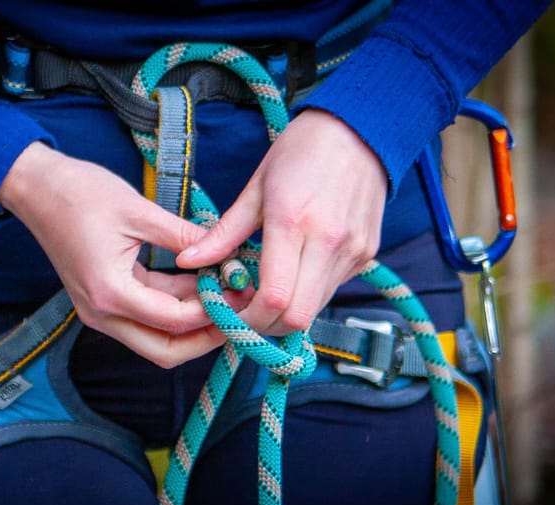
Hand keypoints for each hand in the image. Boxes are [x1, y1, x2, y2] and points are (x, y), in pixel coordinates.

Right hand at [0, 142, 235, 367]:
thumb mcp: (139, 210)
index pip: (174, 321)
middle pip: (166, 351)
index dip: (213, 311)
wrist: (36, 187)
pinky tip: (203, 284)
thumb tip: (227, 253)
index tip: (241, 292)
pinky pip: (148, 317)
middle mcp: (102, 313)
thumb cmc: (79, 192)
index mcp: (109, 292)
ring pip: (158, 339)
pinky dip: (176, 307)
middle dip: (206, 337)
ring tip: (228, 297)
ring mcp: (102, 310)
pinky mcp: (105, 300)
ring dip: (193, 324)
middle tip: (240, 312)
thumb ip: (184, 237)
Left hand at [177, 109, 386, 335]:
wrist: (362, 129)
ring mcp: (354, 252)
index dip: (248, 318)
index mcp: (294, 222)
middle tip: (242, 314)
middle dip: (265, 325)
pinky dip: (307, 295)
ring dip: (286, 313)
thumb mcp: (256, 187)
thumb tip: (187, 262)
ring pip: (315, 309)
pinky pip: (331, 291)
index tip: (227, 313)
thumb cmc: (302, 151)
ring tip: (262, 295)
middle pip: (297, 317)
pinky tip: (291, 276)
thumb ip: (223, 233)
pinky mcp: (367, 256)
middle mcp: (330, 242)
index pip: (274, 297)